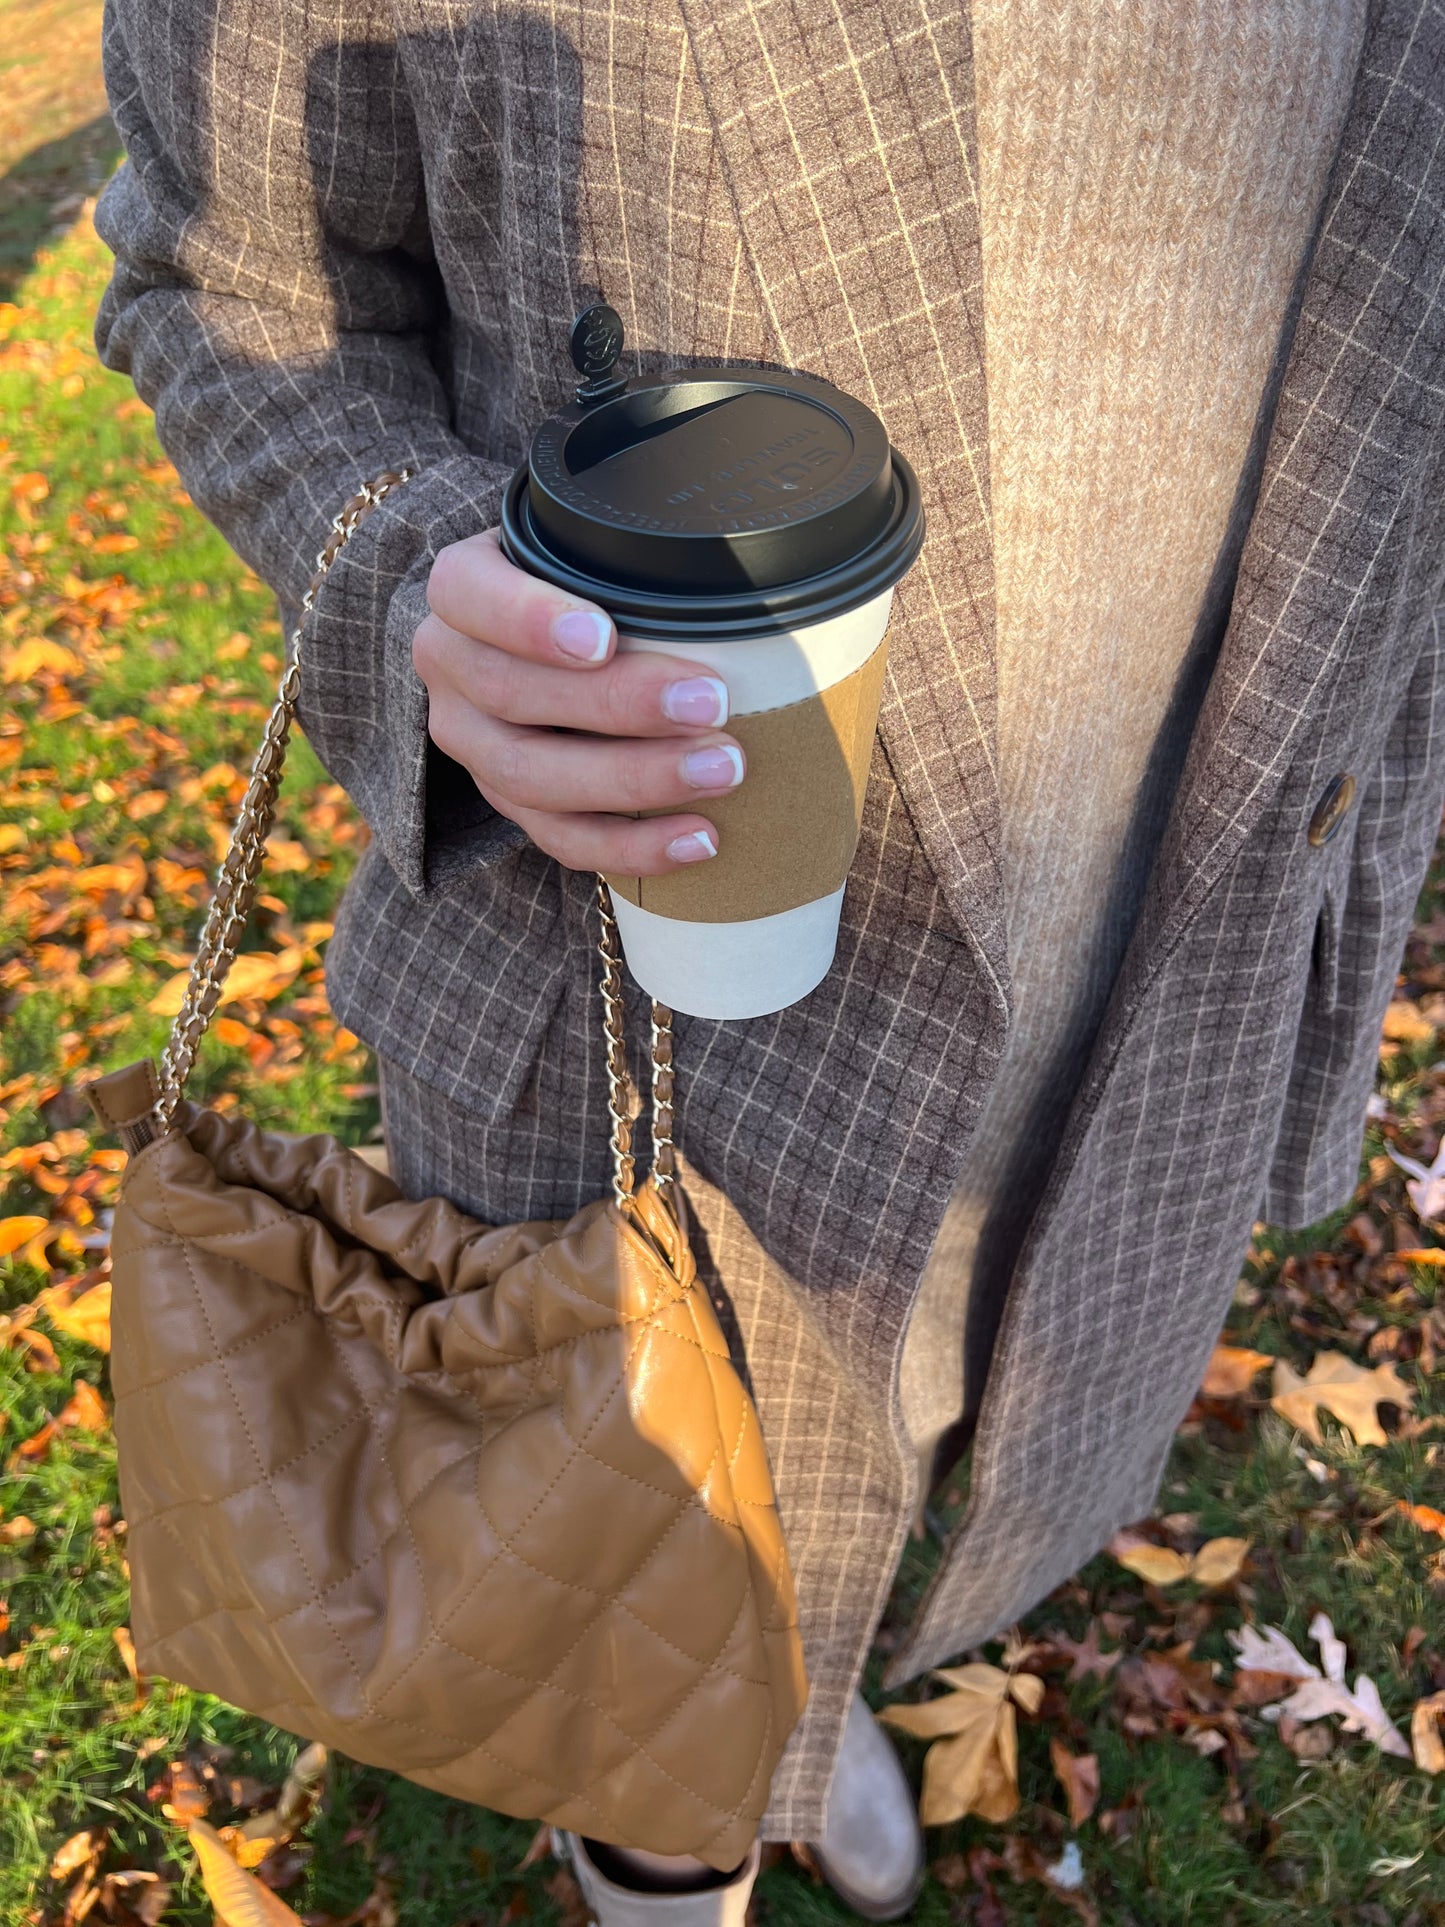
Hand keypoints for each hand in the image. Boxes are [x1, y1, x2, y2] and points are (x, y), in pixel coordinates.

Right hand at [415, 529, 740, 873]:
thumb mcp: (583, 542)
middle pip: (511, 695)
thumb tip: (716, 567)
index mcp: (460, 590)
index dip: (531, 620)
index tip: (605, 636)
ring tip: (723, 770)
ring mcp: (473, 742)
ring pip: (530, 777)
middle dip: (617, 706)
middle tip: (711, 702)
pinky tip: (701, 838)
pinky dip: (633, 846)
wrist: (542, 632)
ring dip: (636, 780)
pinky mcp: (508, 800)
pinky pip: (559, 838)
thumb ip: (621, 549)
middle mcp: (451, 667)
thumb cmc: (580, 577)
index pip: (471, 596)